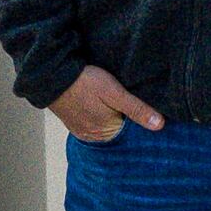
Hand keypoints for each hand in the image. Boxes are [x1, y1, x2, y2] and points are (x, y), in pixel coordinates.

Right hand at [51, 66, 165, 142]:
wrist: (51, 74)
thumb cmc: (84, 82)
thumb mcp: (115, 92)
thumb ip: (137, 109)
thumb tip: (160, 125)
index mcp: (106, 132)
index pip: (132, 133)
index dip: (141, 122)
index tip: (149, 111)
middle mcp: (94, 136)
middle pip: (118, 131)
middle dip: (127, 120)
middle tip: (134, 104)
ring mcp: (82, 130)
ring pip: (106, 127)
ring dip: (113, 118)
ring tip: (118, 104)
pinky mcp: (73, 122)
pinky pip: (93, 123)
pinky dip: (100, 117)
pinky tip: (102, 106)